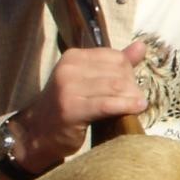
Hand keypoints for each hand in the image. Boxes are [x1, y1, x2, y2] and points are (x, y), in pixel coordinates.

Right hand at [10, 42, 148, 173]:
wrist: (38, 133)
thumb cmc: (70, 106)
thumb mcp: (90, 80)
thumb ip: (116, 64)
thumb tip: (141, 46)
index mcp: (74, 57)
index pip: (116, 57)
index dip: (129, 73)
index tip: (128, 88)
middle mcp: (69, 69)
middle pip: (119, 72)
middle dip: (132, 88)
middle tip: (132, 101)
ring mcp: (67, 88)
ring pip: (117, 87)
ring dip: (132, 98)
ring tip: (135, 106)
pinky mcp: (71, 109)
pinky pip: (108, 104)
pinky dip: (127, 106)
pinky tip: (136, 109)